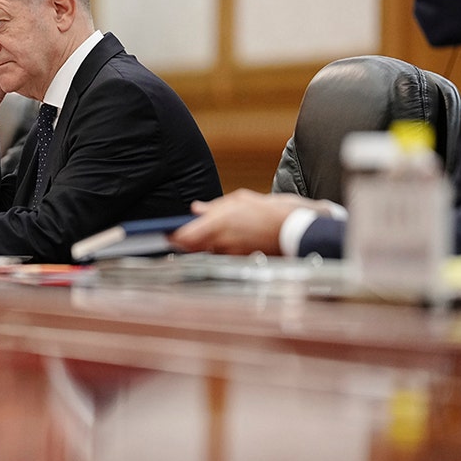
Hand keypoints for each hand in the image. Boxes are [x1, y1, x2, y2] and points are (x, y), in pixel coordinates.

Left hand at [169, 189, 316, 255]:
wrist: (295, 230)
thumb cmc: (268, 211)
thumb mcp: (240, 200)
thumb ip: (214, 206)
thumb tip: (196, 209)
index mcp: (219, 223)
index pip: (184, 237)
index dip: (172, 237)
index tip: (166, 233)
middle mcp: (222, 242)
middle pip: (192, 247)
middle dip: (186, 240)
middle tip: (183, 233)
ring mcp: (231, 254)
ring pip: (207, 251)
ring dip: (205, 244)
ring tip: (216, 232)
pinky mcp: (240, 261)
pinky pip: (222, 255)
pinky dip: (220, 249)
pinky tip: (230, 239)